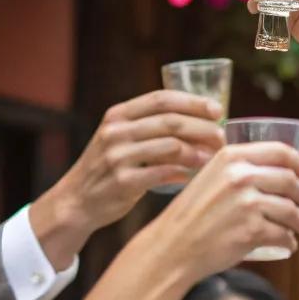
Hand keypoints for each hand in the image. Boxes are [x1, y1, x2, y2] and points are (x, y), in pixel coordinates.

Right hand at [28, 91, 225, 267]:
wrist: (76, 200)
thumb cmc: (108, 168)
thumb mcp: (120, 139)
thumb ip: (149, 128)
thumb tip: (200, 122)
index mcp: (118, 115)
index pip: (161, 99)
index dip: (193, 101)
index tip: (217, 109)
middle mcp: (116, 132)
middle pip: (171, 121)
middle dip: (202, 127)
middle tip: (222, 137)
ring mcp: (118, 157)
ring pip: (171, 146)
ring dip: (198, 151)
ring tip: (212, 157)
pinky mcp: (122, 182)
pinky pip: (162, 173)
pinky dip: (183, 173)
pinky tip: (193, 176)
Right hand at [158, 142, 298, 279]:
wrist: (172, 246)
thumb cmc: (191, 215)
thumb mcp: (209, 177)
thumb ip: (235, 169)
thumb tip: (274, 170)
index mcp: (231, 157)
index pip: (280, 151)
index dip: (298, 162)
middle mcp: (241, 176)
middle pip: (290, 180)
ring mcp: (247, 204)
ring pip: (292, 210)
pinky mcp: (252, 231)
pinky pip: (284, 235)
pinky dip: (290, 241)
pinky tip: (288, 243)